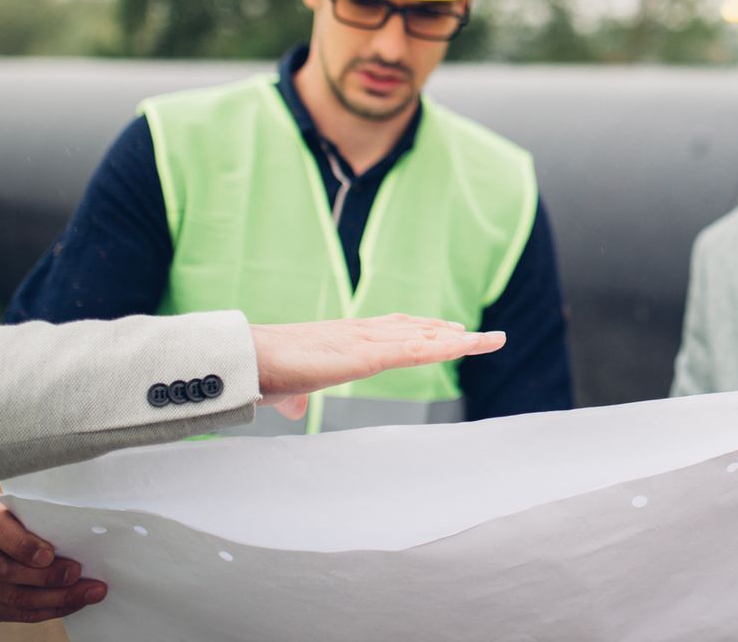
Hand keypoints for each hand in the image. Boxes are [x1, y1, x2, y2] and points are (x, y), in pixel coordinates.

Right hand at [0, 488, 105, 623]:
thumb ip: (48, 516)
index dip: (22, 545)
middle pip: (3, 570)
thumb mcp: (34, 503)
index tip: (50, 555)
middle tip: (79, 576)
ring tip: (86, 593)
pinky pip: (8, 614)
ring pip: (8, 597)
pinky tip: (68, 604)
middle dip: (46, 578)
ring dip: (52, 599)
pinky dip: (42, 612)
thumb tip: (87, 533)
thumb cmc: (26, 513)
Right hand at [251, 314, 505, 418]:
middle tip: (478, 336)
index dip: (420, 329)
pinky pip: (414, 350)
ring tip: (489, 340)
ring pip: (423, 338)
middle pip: (416, 329)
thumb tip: (292, 408)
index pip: (392, 329)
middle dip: (447, 333)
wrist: (248, 359)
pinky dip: (442, 348)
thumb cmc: (263, 371)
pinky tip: (463, 347)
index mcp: (344, 339)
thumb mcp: (287, 388)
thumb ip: (296, 396)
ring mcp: (366, 340)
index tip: (443, 330)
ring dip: (459, 340)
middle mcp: (361, 332)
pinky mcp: (366, 355)